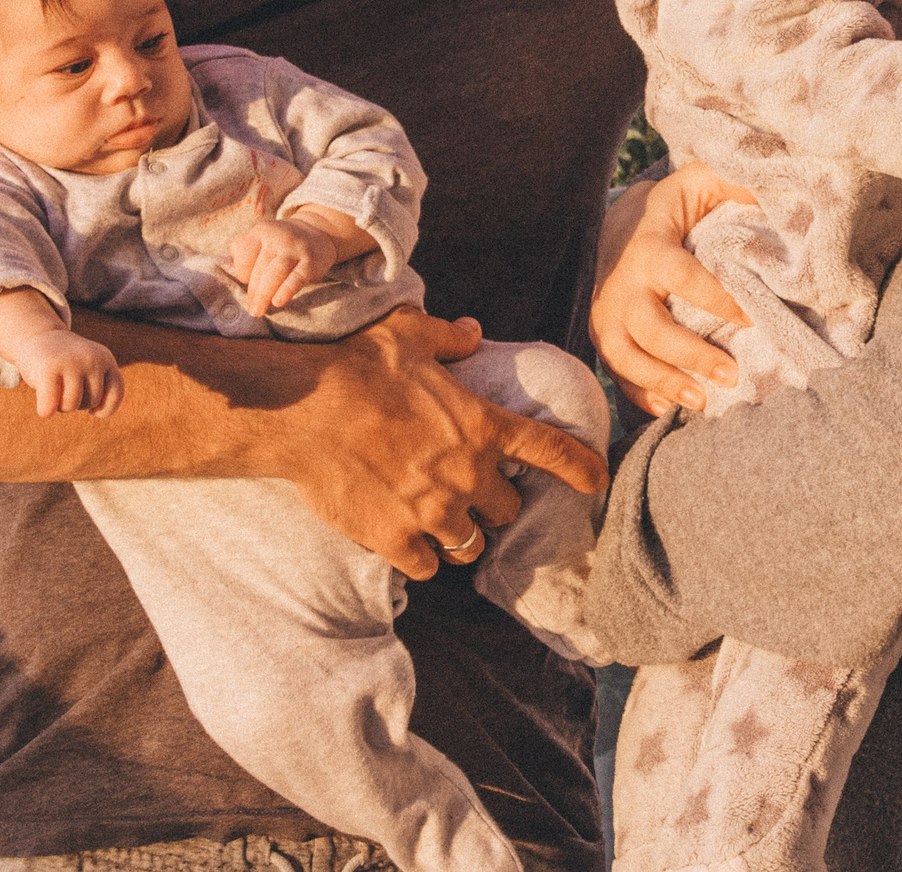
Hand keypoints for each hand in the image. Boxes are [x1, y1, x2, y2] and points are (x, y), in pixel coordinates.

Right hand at [14, 327, 124, 419]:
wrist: (37, 337)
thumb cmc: (66, 362)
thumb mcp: (90, 368)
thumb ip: (100, 387)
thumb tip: (99, 411)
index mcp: (105, 358)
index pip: (116, 392)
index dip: (105, 408)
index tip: (93, 410)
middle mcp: (92, 359)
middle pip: (92, 402)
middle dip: (77, 403)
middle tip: (65, 388)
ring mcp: (71, 362)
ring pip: (71, 405)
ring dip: (60, 406)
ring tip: (54, 390)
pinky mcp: (48, 368)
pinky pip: (50, 407)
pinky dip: (45, 411)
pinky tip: (42, 403)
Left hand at [231, 216, 341, 316]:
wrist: (318, 231)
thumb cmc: (281, 243)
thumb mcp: (260, 237)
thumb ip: (244, 253)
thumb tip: (237, 278)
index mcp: (261, 232)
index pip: (244, 255)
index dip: (242, 272)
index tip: (247, 282)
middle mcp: (278, 238)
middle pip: (259, 268)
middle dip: (253, 292)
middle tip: (252, 310)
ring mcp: (295, 249)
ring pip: (275, 273)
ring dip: (264, 294)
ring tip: (258, 311)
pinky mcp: (310, 262)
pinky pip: (296, 278)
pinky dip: (286, 290)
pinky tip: (278, 302)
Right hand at [282, 308, 608, 580]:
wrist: (304, 410)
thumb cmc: (358, 366)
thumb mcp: (409, 333)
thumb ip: (449, 337)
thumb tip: (471, 333)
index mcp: (481, 425)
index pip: (551, 451)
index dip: (581, 467)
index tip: (597, 480)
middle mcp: (467, 474)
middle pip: (508, 509)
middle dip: (496, 502)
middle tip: (474, 491)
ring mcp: (432, 513)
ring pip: (471, 545)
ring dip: (462, 534)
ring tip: (443, 521)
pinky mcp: (395, 539)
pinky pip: (428, 567)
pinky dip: (424, 559)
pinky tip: (409, 542)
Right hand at [591, 163, 756, 418]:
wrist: (618, 225)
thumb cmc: (673, 208)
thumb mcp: (699, 182)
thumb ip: (733, 182)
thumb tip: (773, 192)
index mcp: (648, 248)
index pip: (682, 277)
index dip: (715, 299)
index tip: (751, 318)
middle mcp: (621, 285)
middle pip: (650, 329)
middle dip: (690, 356)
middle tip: (733, 375)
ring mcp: (607, 314)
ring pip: (626, 357)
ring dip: (664, 382)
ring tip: (702, 400)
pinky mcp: (602, 335)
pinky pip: (616, 371)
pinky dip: (638, 394)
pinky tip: (665, 409)